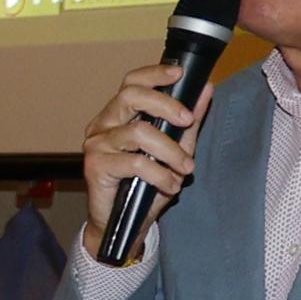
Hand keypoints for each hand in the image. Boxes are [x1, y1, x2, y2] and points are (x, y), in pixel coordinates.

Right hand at [77, 58, 205, 246]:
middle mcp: (103, 125)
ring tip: (186, 169)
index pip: (132, 82)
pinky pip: (135, 162)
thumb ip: (187, 122)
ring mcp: (96, 144)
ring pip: (139, 131)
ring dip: (170, 150)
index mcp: (118, 115)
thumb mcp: (174, 150)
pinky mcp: (95, 166)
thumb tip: (205, 89)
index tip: (180, 74)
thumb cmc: (145, 186)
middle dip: (166, 104)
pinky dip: (160, 174)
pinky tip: (170, 185)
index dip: (155, 74)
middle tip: (187, 121)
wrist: (125, 225)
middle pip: (131, 95)